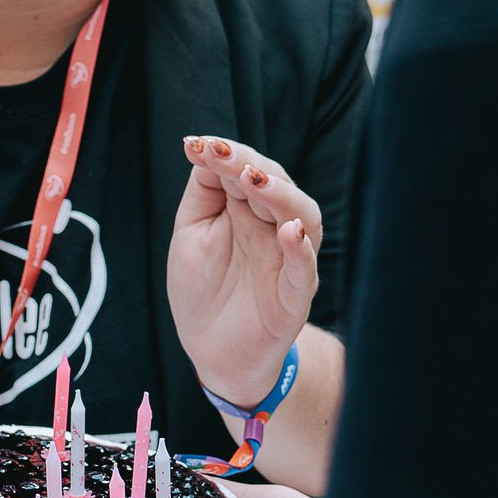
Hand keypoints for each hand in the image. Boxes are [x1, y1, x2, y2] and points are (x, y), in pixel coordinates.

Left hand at [167, 136, 321, 407]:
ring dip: (279, 195)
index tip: (197, 144)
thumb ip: (203, 193)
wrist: (214, 353)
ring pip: (302, 217)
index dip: (226, 154)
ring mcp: (289, 259)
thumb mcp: (191, 234)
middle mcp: (275, 228)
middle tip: (221, 153)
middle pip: (276, 185)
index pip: (246, 170)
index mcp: (249, 210)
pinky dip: (301, 249)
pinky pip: (306, 269)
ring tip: (253, 180)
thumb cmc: (205, 291)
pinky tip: (289, 231)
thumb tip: (202, 148)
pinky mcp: (295, 295)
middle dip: (249, 165)